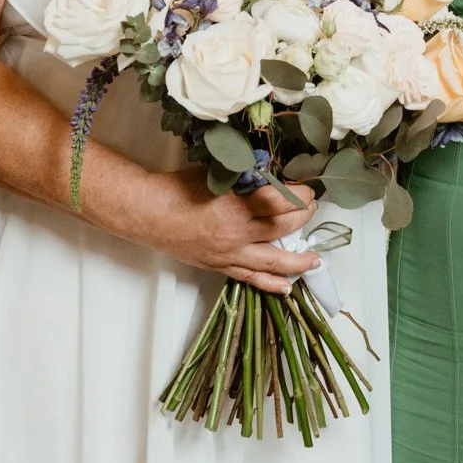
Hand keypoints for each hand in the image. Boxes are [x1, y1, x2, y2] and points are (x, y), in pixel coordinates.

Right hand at [129, 171, 322, 294]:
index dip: (299, 194)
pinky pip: (250, 278)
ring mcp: (228, 254)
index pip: (279, 201)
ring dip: (297, 260)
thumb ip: (244, 177)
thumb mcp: (215, 174)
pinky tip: (287, 287)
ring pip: (272, 261)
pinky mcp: (219, 266)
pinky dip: (270, 284)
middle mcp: (235, 234)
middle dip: (303, 217)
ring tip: (315, 260)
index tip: (307, 188)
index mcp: (234, 206)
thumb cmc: (176, 189)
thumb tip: (272, 175)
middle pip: (282, 229)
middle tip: (311, 207)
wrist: (146, 213)